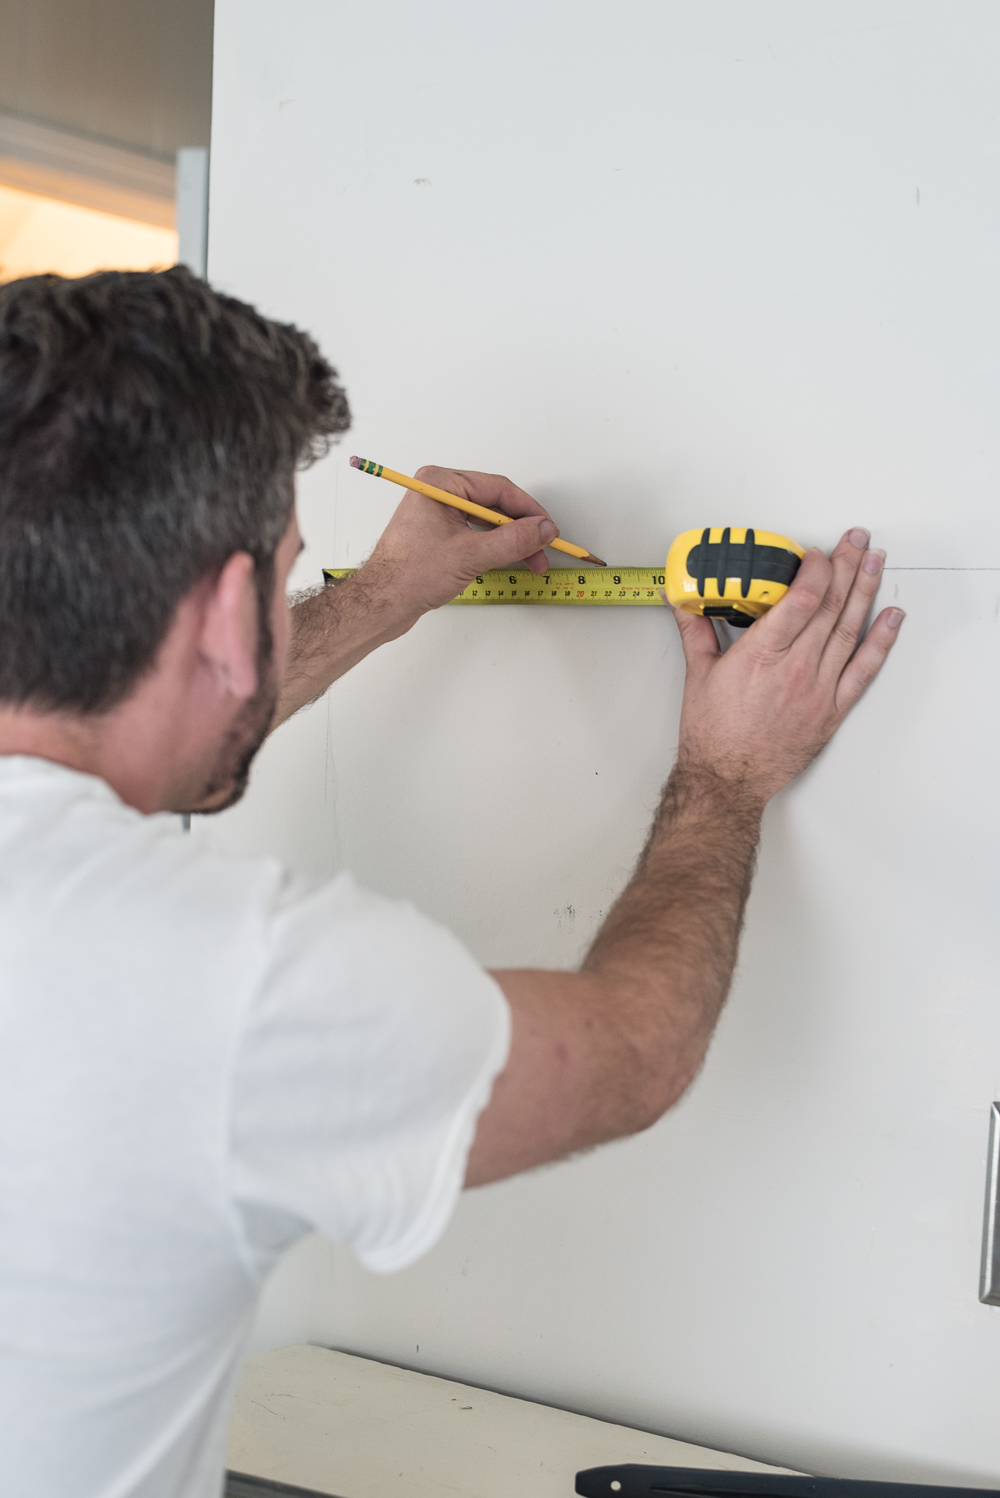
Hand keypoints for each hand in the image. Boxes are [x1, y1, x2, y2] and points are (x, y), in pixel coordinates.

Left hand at [364, 465, 559, 616]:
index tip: (547, 528)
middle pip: (494, 504)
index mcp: (440, 484)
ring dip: (510, 541)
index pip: (497, 489)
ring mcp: (437, 514)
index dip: (528, 510)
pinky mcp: (437, 535)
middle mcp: (437, 493)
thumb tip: (542, 529)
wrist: (381, 604)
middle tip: (542, 549)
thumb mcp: (471, 555)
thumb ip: (513, 540)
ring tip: (530, 560)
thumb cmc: (408, 575)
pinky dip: (494, 547)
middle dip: (521, 529)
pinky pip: (475, 534)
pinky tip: (508, 560)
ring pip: (486, 521)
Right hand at [672, 528, 903, 804]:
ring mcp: (818, 688)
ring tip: (876, 561)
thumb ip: (696, 633)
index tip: (819, 552)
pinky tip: (891, 617)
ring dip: (864, 591)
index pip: (800, 599)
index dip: (815, 570)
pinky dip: (880, 641)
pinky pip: (863, 669)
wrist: (727, 780)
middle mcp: (795, 668)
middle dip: (845, 567)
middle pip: (829, 606)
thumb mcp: (699, 676)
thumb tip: (683, 603)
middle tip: (857, 539)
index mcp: (761, 655)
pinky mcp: (831, 709)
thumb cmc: (712, 735)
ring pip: (849, 630)